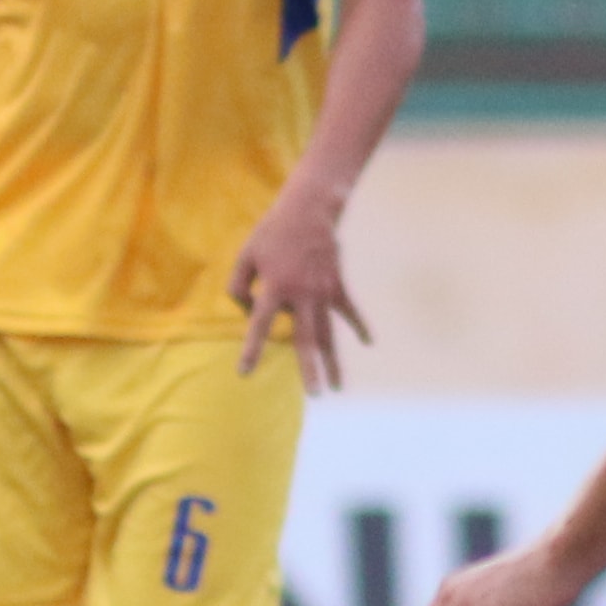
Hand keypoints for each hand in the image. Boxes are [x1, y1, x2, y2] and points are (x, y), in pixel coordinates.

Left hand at [226, 190, 367, 389]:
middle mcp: (301, 294)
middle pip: (306, 339)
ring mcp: (323, 291)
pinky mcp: (337, 284)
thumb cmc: (271, 233)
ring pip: (329, 333)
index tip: (245, 372)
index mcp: (275, 286)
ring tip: (337, 387)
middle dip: (310, 368)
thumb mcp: (244, 256)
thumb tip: (248, 313)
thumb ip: (237, 287)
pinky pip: (348, 311)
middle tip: (314, 395)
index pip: (259, 325)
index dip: (251, 349)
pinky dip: (358, 326)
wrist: (308, 209)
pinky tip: (367, 342)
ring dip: (333, 361)